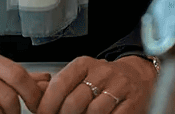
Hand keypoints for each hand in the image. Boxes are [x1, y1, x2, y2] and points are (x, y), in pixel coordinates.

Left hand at [36, 55, 155, 113]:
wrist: (137, 77)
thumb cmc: (102, 81)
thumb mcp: (80, 78)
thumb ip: (60, 89)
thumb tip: (37, 104)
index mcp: (83, 64)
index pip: (59, 84)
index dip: (48, 104)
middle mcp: (102, 72)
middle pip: (74, 102)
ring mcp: (119, 86)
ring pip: (94, 112)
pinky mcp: (133, 101)